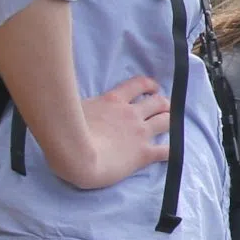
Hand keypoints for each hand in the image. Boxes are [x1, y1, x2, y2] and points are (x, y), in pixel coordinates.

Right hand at [47, 76, 171, 189]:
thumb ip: (82, 102)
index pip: (138, 84)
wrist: (75, 155)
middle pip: (158, 102)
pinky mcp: (144, 153)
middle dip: (164, 104)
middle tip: (164, 108)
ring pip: (167, 121)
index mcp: (113, 100)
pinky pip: (167, 150)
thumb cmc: (65, 131)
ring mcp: (140, 133)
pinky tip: (174, 151)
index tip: (153, 88)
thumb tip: (71, 98)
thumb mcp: (73, 107)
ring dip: (171, 121)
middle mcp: (131, 114)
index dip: (149, 85)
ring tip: (170, 124)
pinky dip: (173, 149)